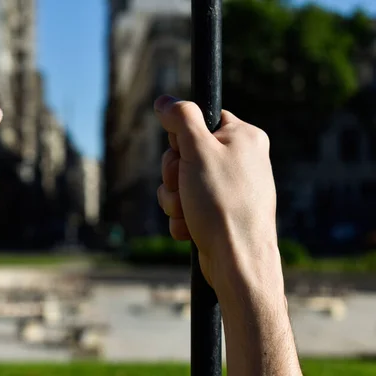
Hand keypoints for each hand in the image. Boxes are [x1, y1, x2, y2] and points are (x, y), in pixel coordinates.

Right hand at [155, 96, 280, 293]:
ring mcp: (231, 188)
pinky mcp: (220, 213)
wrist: (238, 261)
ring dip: (175, 199)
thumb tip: (165, 100)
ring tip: (190, 213)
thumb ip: (181, 119)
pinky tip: (193, 229)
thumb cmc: (223, 204)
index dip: (182, 138)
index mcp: (244, 137)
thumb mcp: (198, 151)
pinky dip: (183, 218)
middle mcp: (240, 160)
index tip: (184, 153)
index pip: (199, 120)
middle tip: (185, 186)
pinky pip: (188, 206)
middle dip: (174, 175)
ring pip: (181, 183)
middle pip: (185, 153)